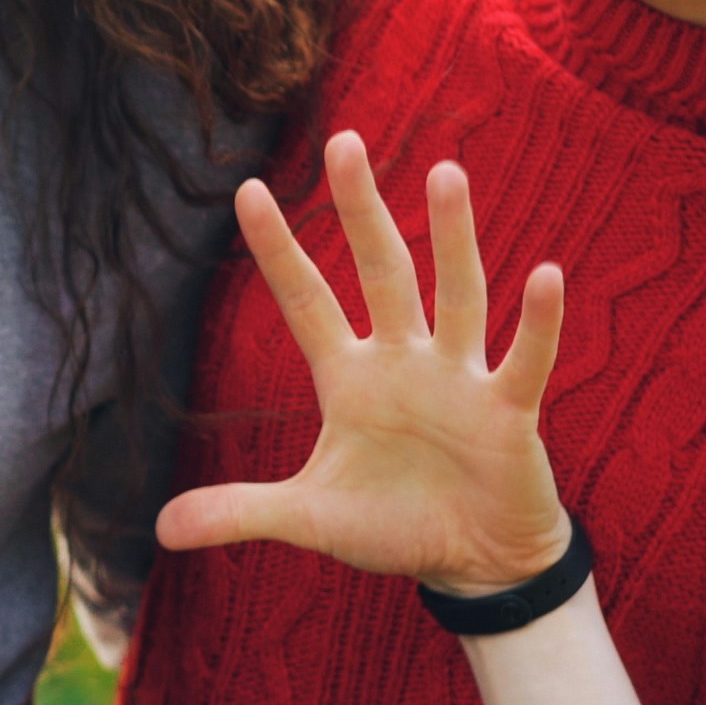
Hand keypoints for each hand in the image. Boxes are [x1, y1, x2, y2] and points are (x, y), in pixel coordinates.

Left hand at [158, 132, 574, 597]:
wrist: (473, 563)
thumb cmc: (393, 525)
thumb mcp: (308, 519)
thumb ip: (240, 512)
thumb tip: (160, 530)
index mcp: (348, 376)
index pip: (304, 300)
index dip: (277, 249)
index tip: (245, 189)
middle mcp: (402, 362)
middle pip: (380, 272)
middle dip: (360, 210)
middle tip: (344, 141)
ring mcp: (458, 380)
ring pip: (456, 295)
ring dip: (452, 239)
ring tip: (445, 174)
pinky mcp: (509, 413)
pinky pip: (524, 359)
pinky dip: (536, 322)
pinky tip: (545, 276)